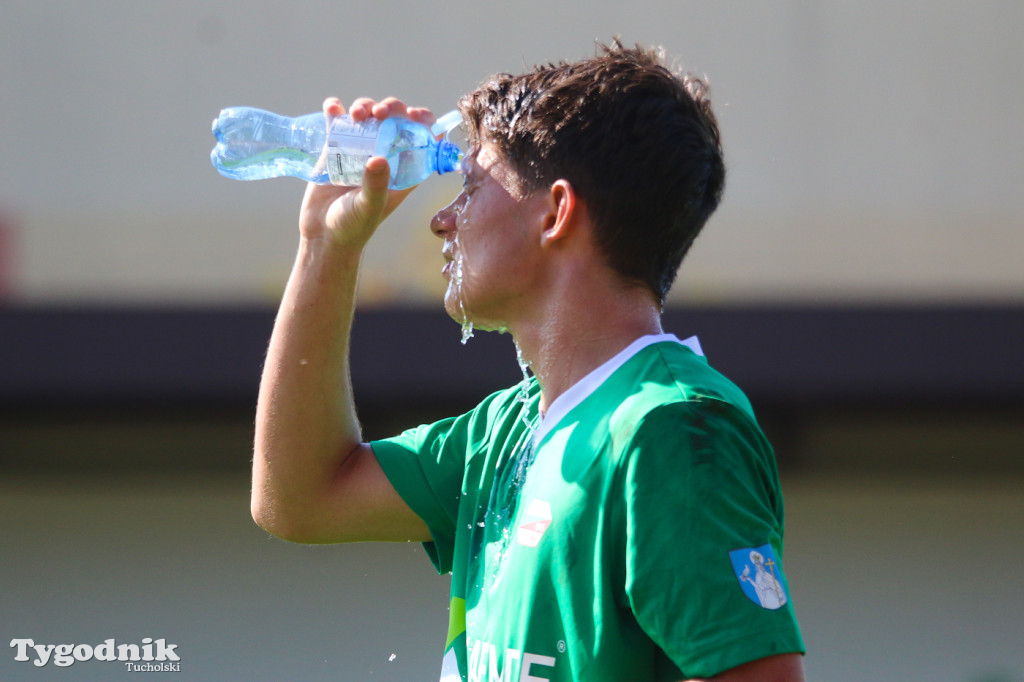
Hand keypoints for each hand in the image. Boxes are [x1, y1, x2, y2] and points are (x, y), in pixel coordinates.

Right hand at [298, 97, 436, 247]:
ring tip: (356, 113)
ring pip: (369, 116)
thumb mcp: (369, 207)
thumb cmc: (353, 226)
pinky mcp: (336, 148)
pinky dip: (336, 110)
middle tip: (380, 112)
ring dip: (365, 106)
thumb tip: (379, 159)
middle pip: (396, 120)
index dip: (424, 123)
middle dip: (391, 108)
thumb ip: (376, 185)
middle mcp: (386, 156)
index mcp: (405, 170)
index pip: (424, 139)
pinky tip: (333, 108)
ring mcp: (361, 149)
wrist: (322, 234)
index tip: (413, 115)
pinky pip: (338, 122)